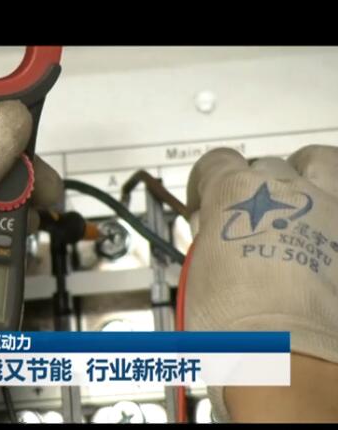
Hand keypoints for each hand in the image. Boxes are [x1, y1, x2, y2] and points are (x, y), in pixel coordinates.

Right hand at [185, 145, 337, 420]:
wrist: (284, 358)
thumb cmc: (235, 322)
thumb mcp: (196, 271)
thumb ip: (208, 237)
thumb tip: (212, 231)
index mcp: (235, 192)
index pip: (216, 162)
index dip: (206, 180)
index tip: (204, 203)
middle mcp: (286, 190)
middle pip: (268, 165)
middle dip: (256, 185)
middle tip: (250, 215)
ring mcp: (329, 210)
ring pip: (321, 162)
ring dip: (307, 176)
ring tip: (299, 203)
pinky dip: (331, 216)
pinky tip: (322, 239)